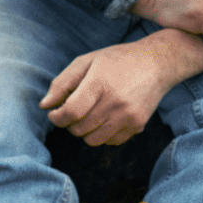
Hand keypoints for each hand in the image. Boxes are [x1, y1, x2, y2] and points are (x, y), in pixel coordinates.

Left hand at [40, 30, 202, 145]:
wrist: (158, 63)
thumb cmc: (118, 60)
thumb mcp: (88, 61)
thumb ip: (63, 82)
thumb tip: (45, 105)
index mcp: (100, 83)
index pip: (70, 113)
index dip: (57, 117)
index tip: (55, 113)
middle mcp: (116, 102)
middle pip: (78, 129)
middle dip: (69, 123)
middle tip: (74, 111)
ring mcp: (128, 116)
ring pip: (92, 140)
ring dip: (85, 131)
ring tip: (90, 115)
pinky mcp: (138, 125)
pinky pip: (110, 142)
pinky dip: (103, 134)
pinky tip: (107, 118)